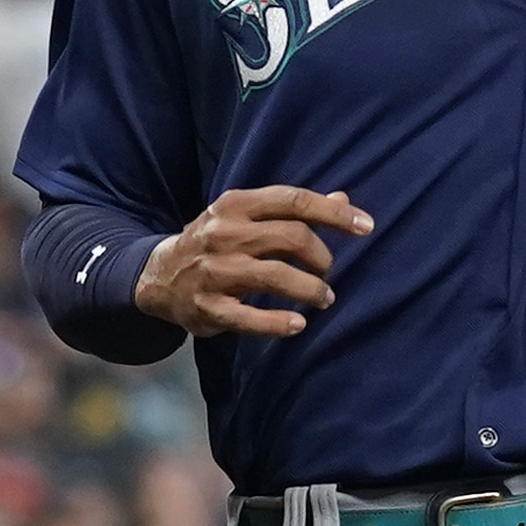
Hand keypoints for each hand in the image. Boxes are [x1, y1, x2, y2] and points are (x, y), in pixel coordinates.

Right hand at [135, 187, 375, 338]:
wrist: (159, 276)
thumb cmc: (217, 243)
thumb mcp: (247, 217)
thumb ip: (292, 211)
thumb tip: (344, 201)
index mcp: (236, 205)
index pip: (294, 201)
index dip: (334, 214)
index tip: (366, 227)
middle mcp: (224, 233)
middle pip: (291, 237)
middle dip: (321, 257)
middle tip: (326, 271)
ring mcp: (214, 271)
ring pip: (276, 276)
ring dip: (311, 290)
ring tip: (324, 298)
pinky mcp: (208, 307)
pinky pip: (249, 319)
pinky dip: (279, 323)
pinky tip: (299, 324)